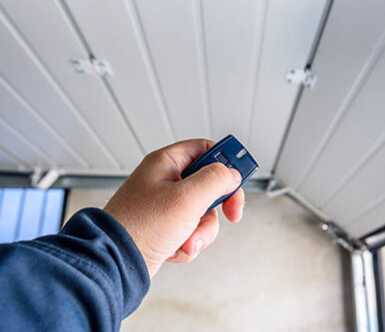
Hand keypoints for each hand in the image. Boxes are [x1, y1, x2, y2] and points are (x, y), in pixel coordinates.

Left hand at [104, 139, 243, 276]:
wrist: (115, 263)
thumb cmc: (140, 227)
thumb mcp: (187, 197)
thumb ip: (216, 180)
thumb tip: (232, 174)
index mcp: (166, 163)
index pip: (205, 149)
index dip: (226, 161)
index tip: (240, 176)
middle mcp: (165, 181)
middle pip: (209, 184)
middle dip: (216, 207)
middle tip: (229, 213)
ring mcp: (165, 205)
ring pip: (203, 212)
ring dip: (201, 230)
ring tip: (186, 239)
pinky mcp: (166, 227)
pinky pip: (192, 230)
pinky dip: (188, 242)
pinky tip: (175, 248)